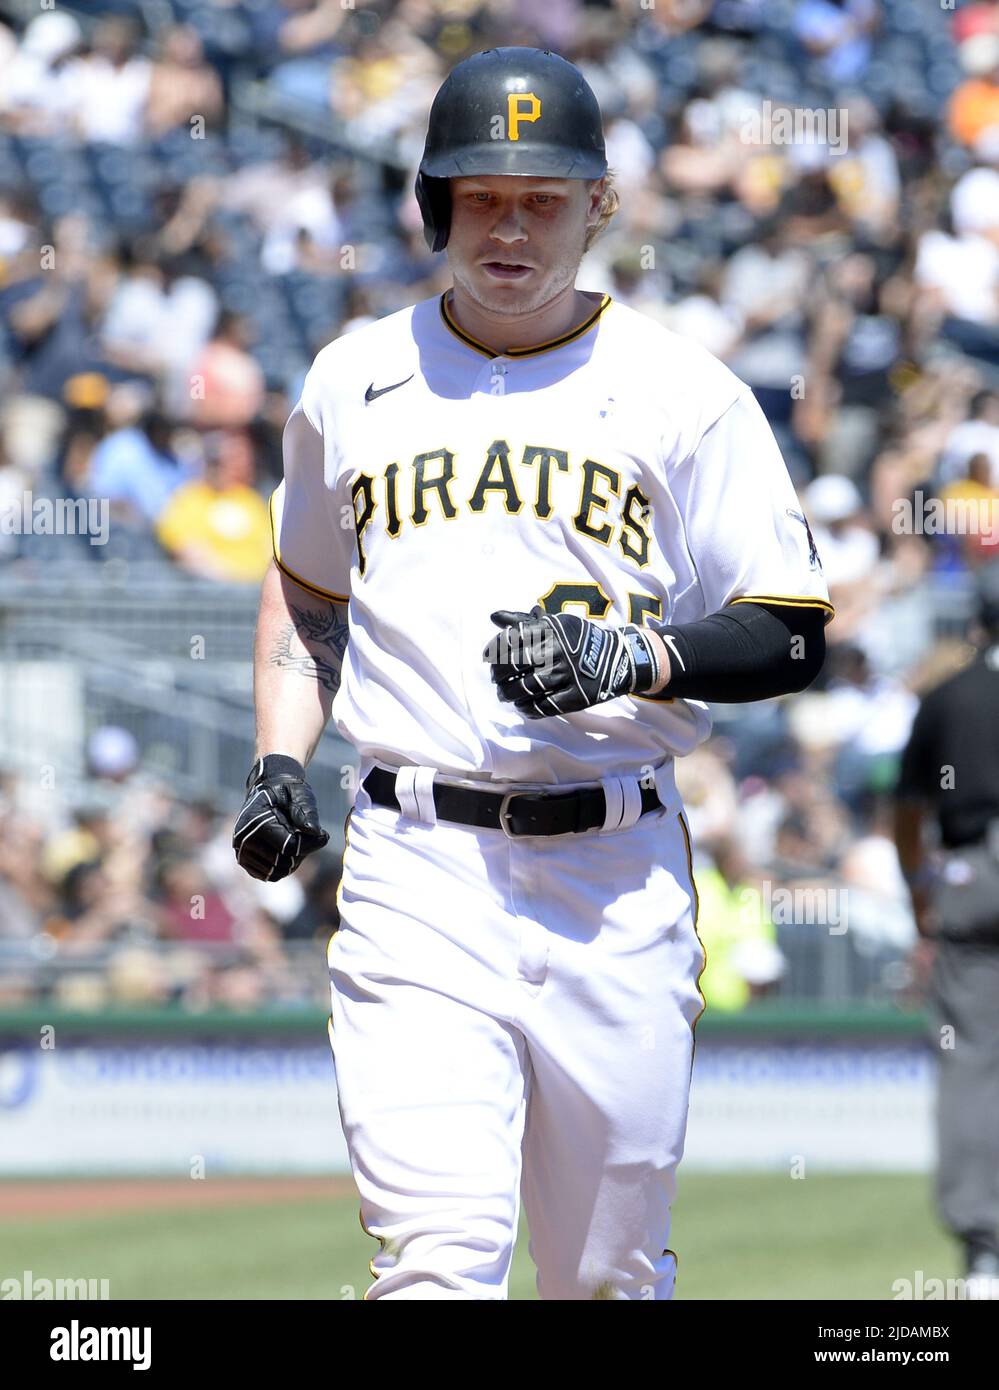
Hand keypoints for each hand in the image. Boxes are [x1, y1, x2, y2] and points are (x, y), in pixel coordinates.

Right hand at [233, 754, 328, 880]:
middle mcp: (243, 840)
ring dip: (292, 861)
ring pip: (277, 873)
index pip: (289, 848)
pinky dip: (282, 867)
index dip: (311, 844)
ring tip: (295, 841)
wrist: (267, 791)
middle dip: (301, 852)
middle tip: (306, 835)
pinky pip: (269, 875)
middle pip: (284, 863)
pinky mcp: (244, 861)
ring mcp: (241, 852)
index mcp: (255, 823)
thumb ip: (307, 812)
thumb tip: (316, 832)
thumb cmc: (286, 791)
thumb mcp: (299, 794)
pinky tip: (287, 850)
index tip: (324, 834)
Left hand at [483, 605, 662, 717]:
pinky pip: (545, 706)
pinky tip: (523, 707)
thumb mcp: (555, 624)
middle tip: (495, 680)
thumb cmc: (578, 639)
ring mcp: (568, 674)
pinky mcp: (577, 696)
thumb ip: (524, 621)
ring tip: (504, 695)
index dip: (495, 651)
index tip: (489, 659)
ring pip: (527, 688)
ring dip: (509, 694)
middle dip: (498, 675)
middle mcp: (558, 650)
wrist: (618, 656)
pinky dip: (529, 709)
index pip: (511, 639)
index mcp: (551, 630)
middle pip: (515, 665)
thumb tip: (494, 617)